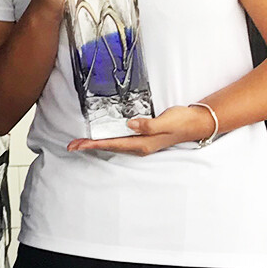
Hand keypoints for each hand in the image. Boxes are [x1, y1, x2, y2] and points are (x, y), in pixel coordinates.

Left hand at [66, 104, 215, 155]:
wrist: (195, 123)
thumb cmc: (181, 121)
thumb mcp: (165, 121)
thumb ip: (148, 125)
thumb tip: (130, 125)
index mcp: (142, 144)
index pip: (112, 144)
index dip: (93, 143)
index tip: (78, 144)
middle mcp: (139, 146)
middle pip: (109, 146)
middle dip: (89, 146)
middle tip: (71, 145)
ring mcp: (141, 143)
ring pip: (113, 144)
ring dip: (96, 143)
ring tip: (80, 143)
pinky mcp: (143, 138)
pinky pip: (120, 140)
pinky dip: (107, 139)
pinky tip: (102, 138)